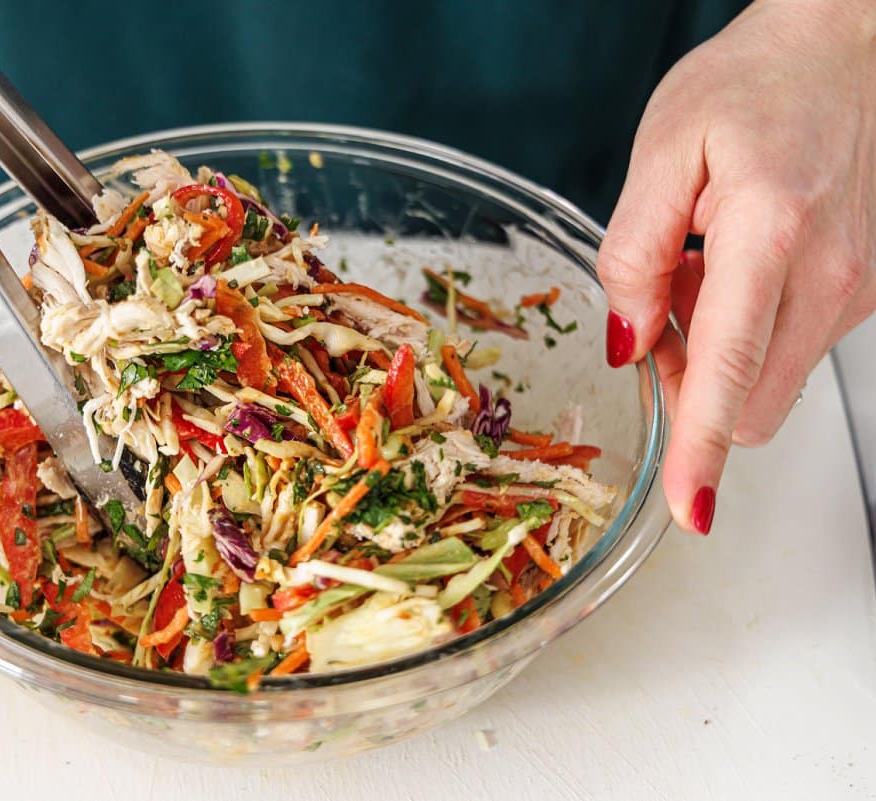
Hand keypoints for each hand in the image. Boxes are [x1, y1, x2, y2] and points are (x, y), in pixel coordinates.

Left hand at [597, 0, 875, 533]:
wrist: (853, 43)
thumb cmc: (759, 83)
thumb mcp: (664, 149)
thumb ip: (634, 252)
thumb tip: (630, 340)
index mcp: (772, 232)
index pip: (729, 367)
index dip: (702, 446)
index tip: (689, 507)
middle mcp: (833, 274)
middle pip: (752, 402)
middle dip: (690, 389)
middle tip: (659, 310)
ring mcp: (861, 288)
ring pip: (770, 379)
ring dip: (719, 353)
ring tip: (703, 263)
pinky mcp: (868, 291)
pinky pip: (795, 345)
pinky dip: (753, 327)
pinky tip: (740, 261)